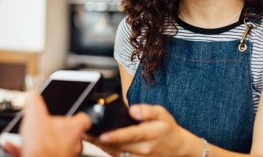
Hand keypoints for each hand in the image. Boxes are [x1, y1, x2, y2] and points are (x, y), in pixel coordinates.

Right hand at [2, 93, 91, 156]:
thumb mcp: (35, 115)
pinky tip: (13, 145)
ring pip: (52, 145)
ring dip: (38, 140)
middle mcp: (72, 144)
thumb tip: (33, 95)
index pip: (84, 119)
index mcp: (72, 129)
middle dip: (54, 129)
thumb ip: (34, 101)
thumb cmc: (42, 146)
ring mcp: (63, 155)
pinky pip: (39, 153)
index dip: (78, 114)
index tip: (72, 113)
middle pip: (68, 134)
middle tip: (43, 125)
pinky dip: (26, 149)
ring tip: (25, 136)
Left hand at [84, 104, 201, 156]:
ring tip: (86, 137)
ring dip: (100, 146)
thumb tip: (133, 110)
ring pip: (116, 153)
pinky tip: (97, 143)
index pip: (130, 135)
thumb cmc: (167, 129)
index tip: (103, 135)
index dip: (115, 136)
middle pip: (118, 146)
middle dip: (99, 140)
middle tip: (84, 132)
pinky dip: (107, 150)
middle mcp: (144, 149)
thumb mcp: (162, 114)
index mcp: (150, 134)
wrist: (178, 148)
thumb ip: (147, 110)